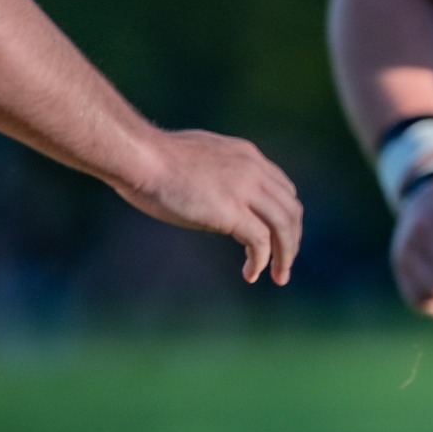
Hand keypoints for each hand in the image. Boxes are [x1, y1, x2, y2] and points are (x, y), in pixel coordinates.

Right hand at [114, 128, 303, 284]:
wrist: (139, 155)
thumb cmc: (153, 158)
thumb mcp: (198, 157)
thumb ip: (216, 171)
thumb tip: (212, 190)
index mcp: (247, 155)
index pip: (283, 189)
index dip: (285, 215)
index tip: (278, 236)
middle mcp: (254, 170)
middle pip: (291, 209)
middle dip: (292, 238)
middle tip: (285, 263)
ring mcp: (245, 189)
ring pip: (284, 226)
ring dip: (285, 254)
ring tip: (279, 276)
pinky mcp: (231, 211)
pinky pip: (260, 241)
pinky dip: (261, 260)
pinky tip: (251, 274)